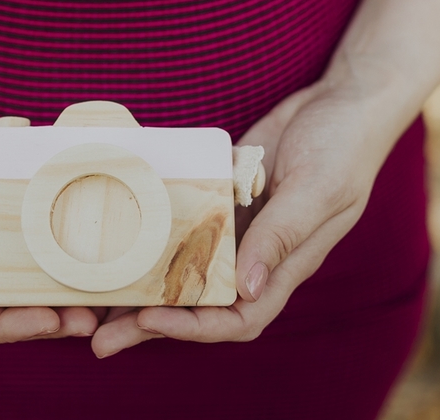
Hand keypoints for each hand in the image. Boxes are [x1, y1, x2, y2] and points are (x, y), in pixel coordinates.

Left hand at [91, 80, 403, 356]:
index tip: (151, 319)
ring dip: (142, 287)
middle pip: (200, 305)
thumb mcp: (318, 188)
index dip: (195, 328)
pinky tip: (116, 236)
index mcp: (286, 264)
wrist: (345, 101)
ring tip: (93, 299)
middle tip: (99, 337)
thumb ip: (282, 235)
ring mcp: (238, 225)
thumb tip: (245, 287)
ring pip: (184, 268)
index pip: (240, 318)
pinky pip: (184, 223)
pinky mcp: (223, 195)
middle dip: (151, 324)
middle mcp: (257, 254)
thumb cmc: (345, 147)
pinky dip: (154, 235)